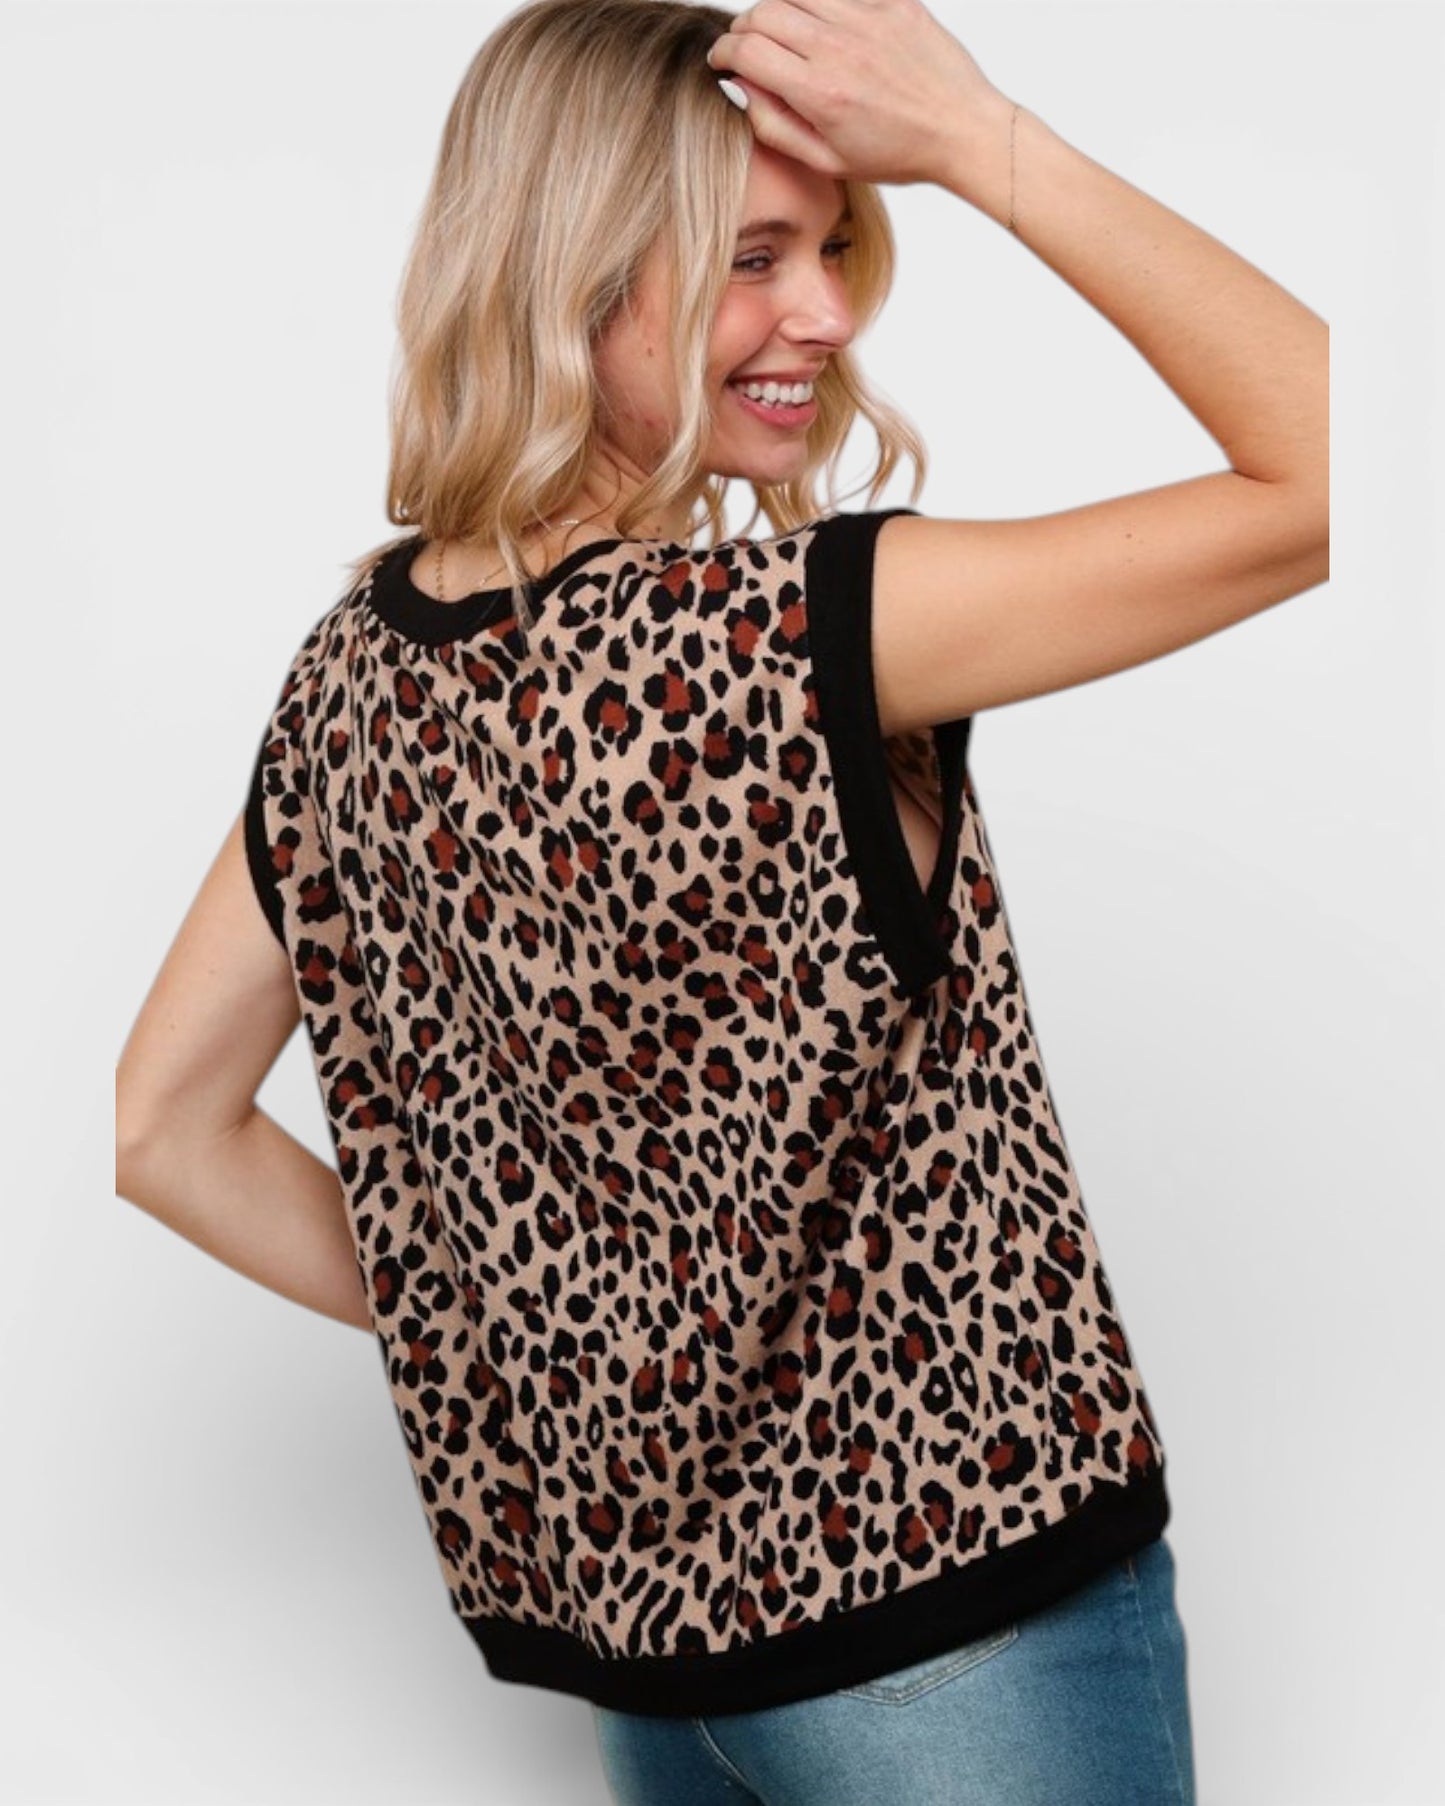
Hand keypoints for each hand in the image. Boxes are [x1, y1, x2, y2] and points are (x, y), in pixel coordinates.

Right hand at [707, 0, 1008, 186]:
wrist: (962, 129)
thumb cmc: (898, 153)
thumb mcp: (827, 160)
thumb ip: (775, 125)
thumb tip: (740, 88)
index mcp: (820, 93)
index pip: (746, 51)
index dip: (723, 53)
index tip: (721, 62)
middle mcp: (839, 48)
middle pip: (763, 13)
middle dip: (744, 29)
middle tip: (747, 48)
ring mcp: (867, 18)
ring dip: (778, 11)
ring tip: (783, 35)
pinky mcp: (891, 2)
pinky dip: (818, 4)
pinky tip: (820, 25)